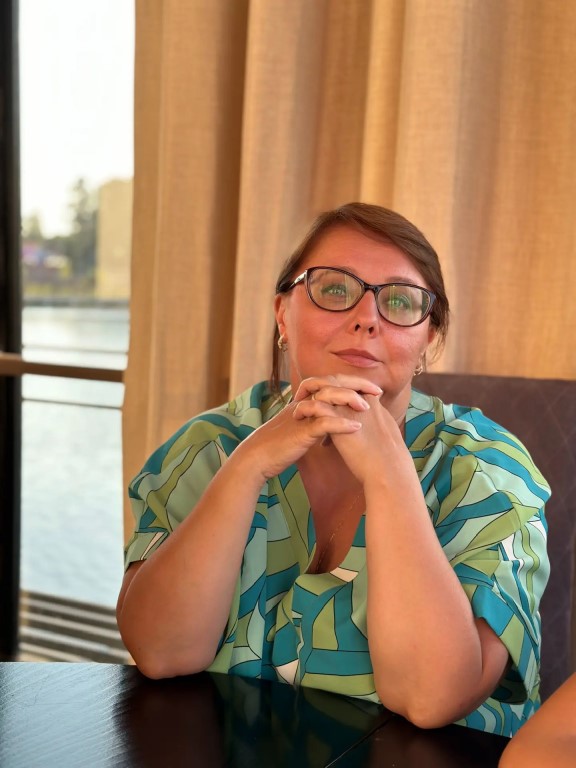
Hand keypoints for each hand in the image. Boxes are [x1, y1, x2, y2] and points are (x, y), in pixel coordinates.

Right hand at [238, 375, 381, 480]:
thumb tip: (337, 420)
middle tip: (377, 391)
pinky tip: (356, 427)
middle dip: (356, 385)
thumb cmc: (281, 445)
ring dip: (349, 400)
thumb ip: (318, 420)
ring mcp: (302, 416)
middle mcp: (304, 403)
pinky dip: (341, 425)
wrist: (258, 457)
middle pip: (333, 383)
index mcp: (306, 400)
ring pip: (327, 398)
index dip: (353, 382)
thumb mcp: (302, 427)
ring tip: (367, 407)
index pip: (333, 382)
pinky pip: (323, 424)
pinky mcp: (300, 432)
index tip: (373, 389)